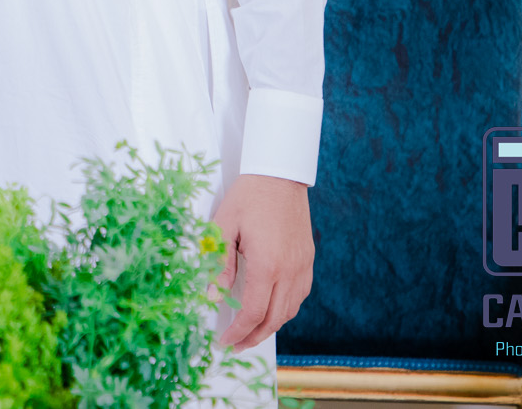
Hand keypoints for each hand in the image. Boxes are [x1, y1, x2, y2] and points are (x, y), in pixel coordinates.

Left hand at [214, 173, 312, 348]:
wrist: (280, 176)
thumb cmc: (248, 197)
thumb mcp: (223, 227)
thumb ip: (219, 264)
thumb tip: (213, 296)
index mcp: (267, 264)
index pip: (252, 312)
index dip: (237, 332)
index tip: (224, 342)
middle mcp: (289, 271)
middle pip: (273, 319)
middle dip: (253, 338)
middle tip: (235, 346)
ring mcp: (303, 267)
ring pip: (289, 311)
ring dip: (269, 327)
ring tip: (250, 333)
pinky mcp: (308, 261)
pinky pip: (299, 297)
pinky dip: (284, 310)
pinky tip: (270, 310)